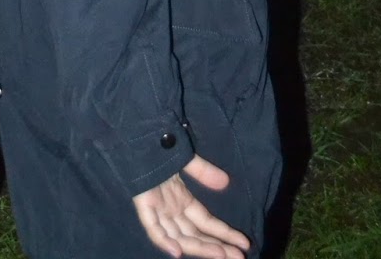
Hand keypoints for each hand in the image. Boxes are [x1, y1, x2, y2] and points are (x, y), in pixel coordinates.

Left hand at [132, 155, 248, 258]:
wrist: (136, 135)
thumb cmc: (158, 147)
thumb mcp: (186, 160)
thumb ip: (204, 172)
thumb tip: (225, 182)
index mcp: (181, 200)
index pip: (206, 223)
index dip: (224, 233)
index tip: (244, 244)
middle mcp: (171, 209)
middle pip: (196, 234)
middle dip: (217, 247)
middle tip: (239, 258)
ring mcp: (157, 209)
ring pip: (179, 236)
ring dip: (199, 247)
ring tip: (220, 255)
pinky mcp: (143, 204)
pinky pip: (153, 227)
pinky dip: (164, 241)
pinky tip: (176, 251)